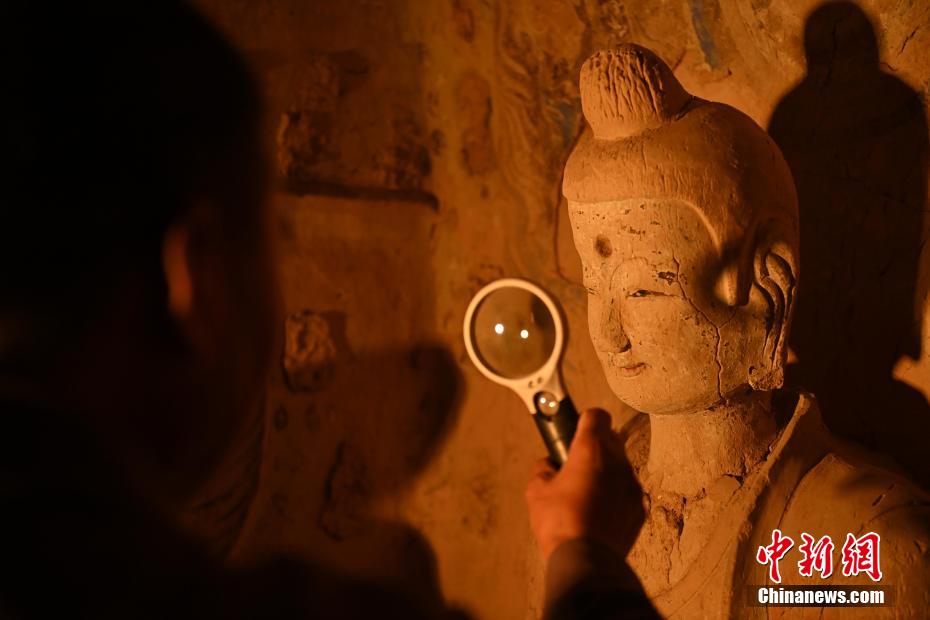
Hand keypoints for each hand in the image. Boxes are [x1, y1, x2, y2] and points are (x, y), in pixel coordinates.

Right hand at [525, 408, 644, 559]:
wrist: (586, 561)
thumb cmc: (559, 522)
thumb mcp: (536, 491)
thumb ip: (543, 469)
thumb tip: (548, 466)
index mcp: (591, 450)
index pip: (596, 416)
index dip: (584, 421)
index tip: (574, 433)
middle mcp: (617, 462)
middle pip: (611, 439)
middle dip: (595, 446)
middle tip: (576, 464)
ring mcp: (632, 486)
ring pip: (621, 465)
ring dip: (606, 471)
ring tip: (587, 493)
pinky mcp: (640, 508)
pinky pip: (627, 490)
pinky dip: (616, 494)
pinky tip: (599, 512)